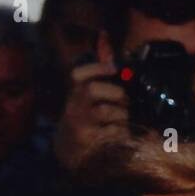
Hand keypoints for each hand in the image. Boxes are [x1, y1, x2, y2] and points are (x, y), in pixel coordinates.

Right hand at [53, 31, 129, 171]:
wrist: (69, 154)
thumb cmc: (84, 119)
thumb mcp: (85, 97)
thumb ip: (97, 73)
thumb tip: (107, 41)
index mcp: (74, 94)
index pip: (79, 75)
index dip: (97, 68)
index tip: (114, 67)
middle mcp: (73, 108)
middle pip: (93, 90)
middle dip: (116, 93)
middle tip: (124, 101)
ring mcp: (80, 126)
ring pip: (108, 112)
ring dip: (123, 115)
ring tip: (123, 121)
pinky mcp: (89, 144)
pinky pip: (115, 132)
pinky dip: (124, 133)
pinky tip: (122, 135)